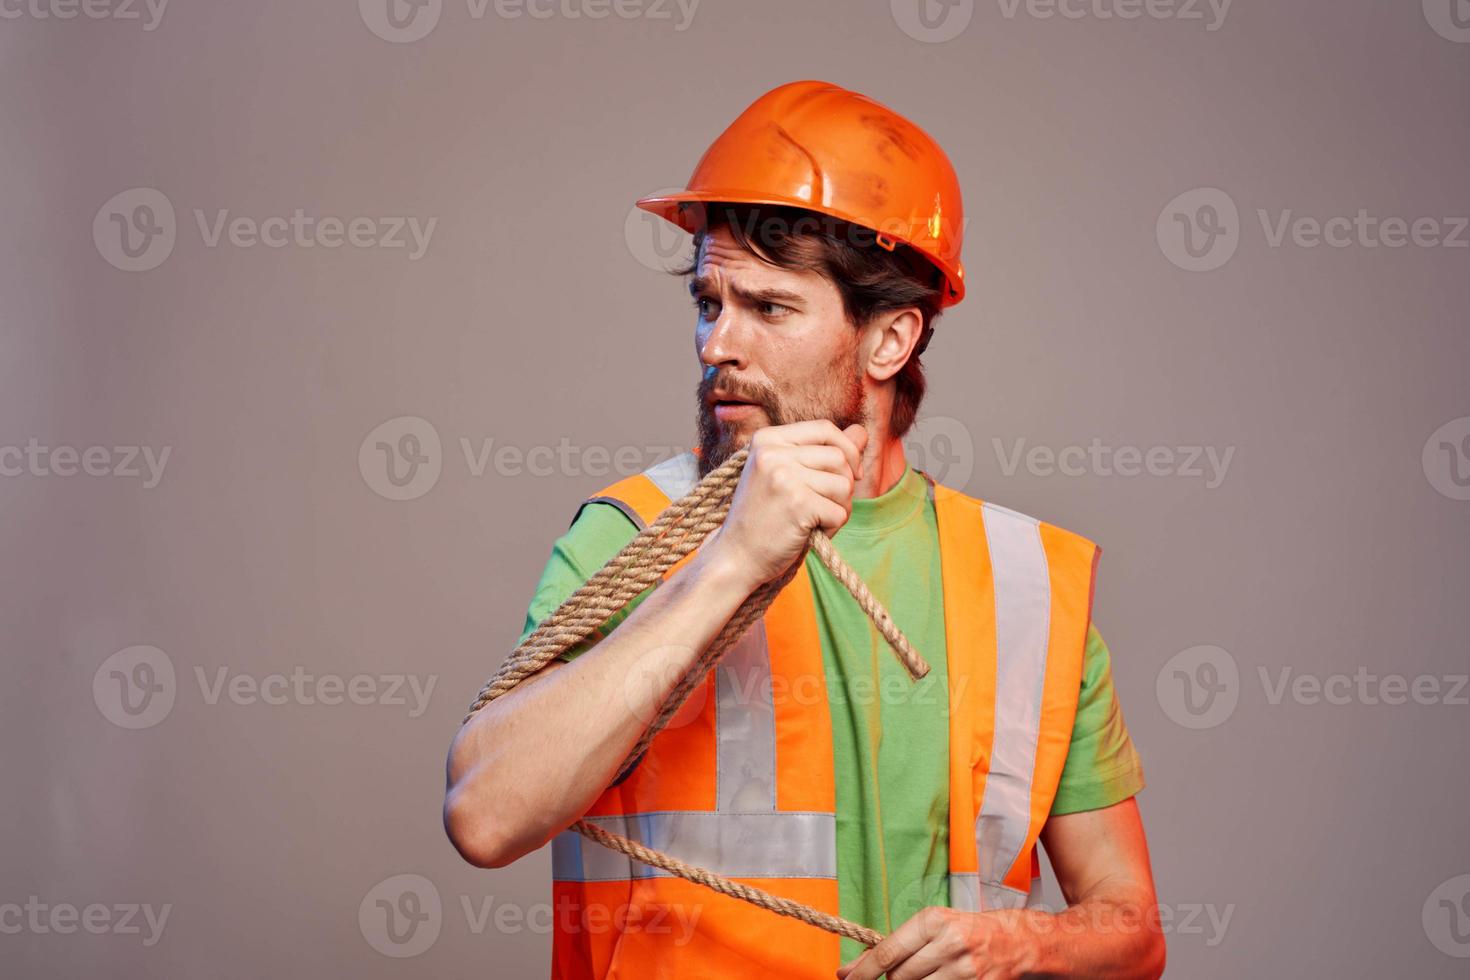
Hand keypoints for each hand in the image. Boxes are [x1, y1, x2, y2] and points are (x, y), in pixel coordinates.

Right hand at [703, 419, 866, 590]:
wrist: (735, 556)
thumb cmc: (763, 516)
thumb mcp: (785, 474)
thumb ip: (822, 450)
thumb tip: (861, 432)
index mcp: (767, 439)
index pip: (825, 429)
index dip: (848, 449)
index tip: (851, 473)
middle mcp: (773, 453)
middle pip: (839, 457)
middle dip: (845, 484)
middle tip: (824, 505)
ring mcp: (784, 477)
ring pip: (845, 485)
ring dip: (840, 508)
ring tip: (815, 520)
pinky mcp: (798, 504)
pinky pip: (840, 512)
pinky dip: (832, 528)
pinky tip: (809, 534)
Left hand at [836, 906, 1038, 979]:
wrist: (1021, 941)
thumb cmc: (974, 930)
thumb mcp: (937, 926)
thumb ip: (902, 944)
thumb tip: (858, 965)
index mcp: (934, 921)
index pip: (889, 950)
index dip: (864, 969)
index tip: (846, 977)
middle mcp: (949, 943)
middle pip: (900, 976)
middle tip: (894, 976)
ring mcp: (965, 970)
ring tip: (921, 977)